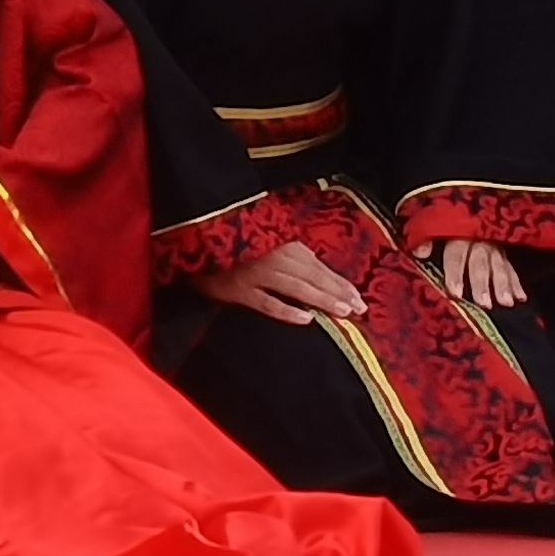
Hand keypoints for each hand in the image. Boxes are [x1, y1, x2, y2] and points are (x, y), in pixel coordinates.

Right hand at [203, 238, 372, 324]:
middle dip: (338, 293)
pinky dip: (287, 310)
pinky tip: (306, 319)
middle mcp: (274, 258)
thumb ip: (289, 255)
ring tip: (342, 312)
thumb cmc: (232, 242)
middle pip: (313, 278)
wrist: (194, 236)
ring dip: (322, 300)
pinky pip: (267, 303)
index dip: (340, 282)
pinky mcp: (240, 291)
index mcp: (283, 245)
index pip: (319, 267)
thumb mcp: (264, 242)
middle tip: (359, 309)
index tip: (359, 297)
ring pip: (297, 289)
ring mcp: (257, 275)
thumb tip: (317, 273)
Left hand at [428, 234, 527, 311]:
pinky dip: (517, 283)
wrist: (466, 212)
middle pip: (479, 265)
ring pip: (499, 268)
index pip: (455, 257)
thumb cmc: (442, 226)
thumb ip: (423, 239)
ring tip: (506, 303)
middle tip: (484, 303)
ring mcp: (493, 248)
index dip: (455, 274)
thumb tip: (419, 253)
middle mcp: (477, 242)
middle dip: (482, 284)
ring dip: (503, 286)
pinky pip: (511, 268)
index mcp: (456, 237)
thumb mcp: (428, 226)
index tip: (455, 292)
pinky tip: (521, 297)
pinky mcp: (505, 253)